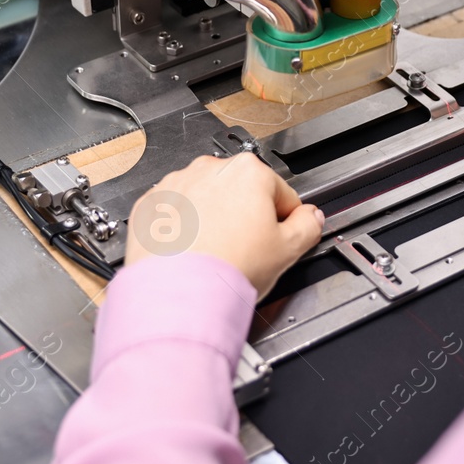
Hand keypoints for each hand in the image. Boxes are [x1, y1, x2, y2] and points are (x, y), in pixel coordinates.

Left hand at [125, 153, 323, 298]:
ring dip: (214, 220)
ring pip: (207, 201)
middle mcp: (209, 169)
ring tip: (217, 254)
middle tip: (246, 251)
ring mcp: (177, 185)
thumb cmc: (226, 270)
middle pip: (242, 193)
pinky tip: (193, 252)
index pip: (281, 194)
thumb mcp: (287, 250)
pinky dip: (184, 228)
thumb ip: (308, 226)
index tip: (275, 239)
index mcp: (248, 171)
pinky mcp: (151, 205)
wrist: (178, 293)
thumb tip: (311, 218)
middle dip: (246, 217)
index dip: (282, 221)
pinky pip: (176, 213)